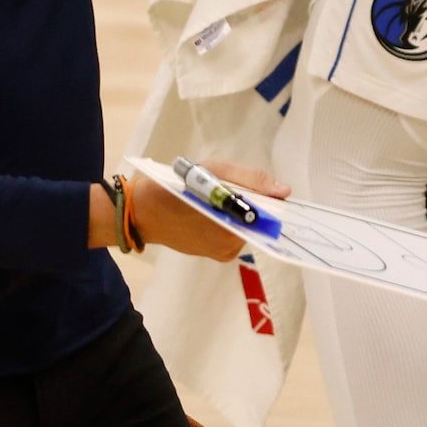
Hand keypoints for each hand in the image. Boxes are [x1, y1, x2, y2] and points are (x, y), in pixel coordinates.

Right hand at [127, 161, 288, 262]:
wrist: (141, 212)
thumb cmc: (176, 188)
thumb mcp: (214, 171)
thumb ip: (251, 180)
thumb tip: (285, 191)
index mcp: (231, 228)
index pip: (268, 216)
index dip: (270, 201)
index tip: (268, 190)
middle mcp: (231, 247)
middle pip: (258, 222)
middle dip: (252, 204)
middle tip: (233, 187)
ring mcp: (223, 253)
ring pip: (246, 227)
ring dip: (239, 211)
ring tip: (219, 197)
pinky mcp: (216, 255)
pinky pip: (235, 234)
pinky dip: (230, 220)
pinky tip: (215, 209)